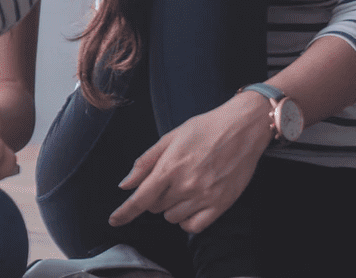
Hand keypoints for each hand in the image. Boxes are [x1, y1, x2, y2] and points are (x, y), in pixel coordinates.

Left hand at [109, 92, 271, 232]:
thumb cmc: (203, 129)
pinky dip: (187, 221)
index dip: (125, 212)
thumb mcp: (169, 138)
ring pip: (173, 218)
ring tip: (183, 187)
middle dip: (154, 196)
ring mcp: (204, 197)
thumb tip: (125, 185)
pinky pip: (195, 227)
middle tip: (168, 179)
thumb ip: (145, 163)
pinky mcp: (222, 205)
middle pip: (156, 207)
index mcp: (169, 167)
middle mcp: (185, 185)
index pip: (141, 198)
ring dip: (170, 207)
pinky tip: (189, 206)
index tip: (114, 221)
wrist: (241, 129)